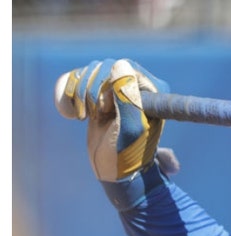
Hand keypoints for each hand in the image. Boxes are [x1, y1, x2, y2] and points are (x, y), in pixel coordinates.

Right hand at [56, 59, 173, 181]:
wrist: (114, 171)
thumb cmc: (127, 154)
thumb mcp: (130, 127)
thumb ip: (128, 97)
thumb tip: (120, 64)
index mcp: (153, 90)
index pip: (125, 68)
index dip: (109, 86)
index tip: (107, 110)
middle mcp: (138, 86)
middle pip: (105, 66)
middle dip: (93, 90)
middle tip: (98, 115)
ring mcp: (118, 89)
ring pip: (91, 71)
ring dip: (81, 94)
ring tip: (89, 117)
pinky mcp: (101, 96)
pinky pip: (80, 79)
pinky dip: (71, 93)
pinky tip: (76, 113)